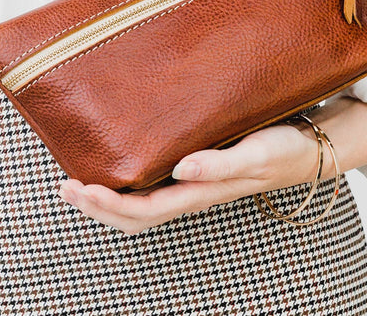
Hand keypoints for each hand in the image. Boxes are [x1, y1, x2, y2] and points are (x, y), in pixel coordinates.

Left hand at [58, 123, 321, 234]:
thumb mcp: (253, 155)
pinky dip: (126, 187)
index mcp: (199, 193)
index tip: (79, 189)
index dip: (109, 204)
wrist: (301, 151)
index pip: (144, 210)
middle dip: (97, 207)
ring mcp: (191, 187)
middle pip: (134, 216)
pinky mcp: (195, 174)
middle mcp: (190, 194)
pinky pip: (153, 189)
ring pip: (140, 206)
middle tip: (65, 189)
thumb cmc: (280, 152)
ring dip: (107, 200)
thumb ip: (218, 164)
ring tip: (79, 185)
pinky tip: (118, 172)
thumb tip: (180, 168)